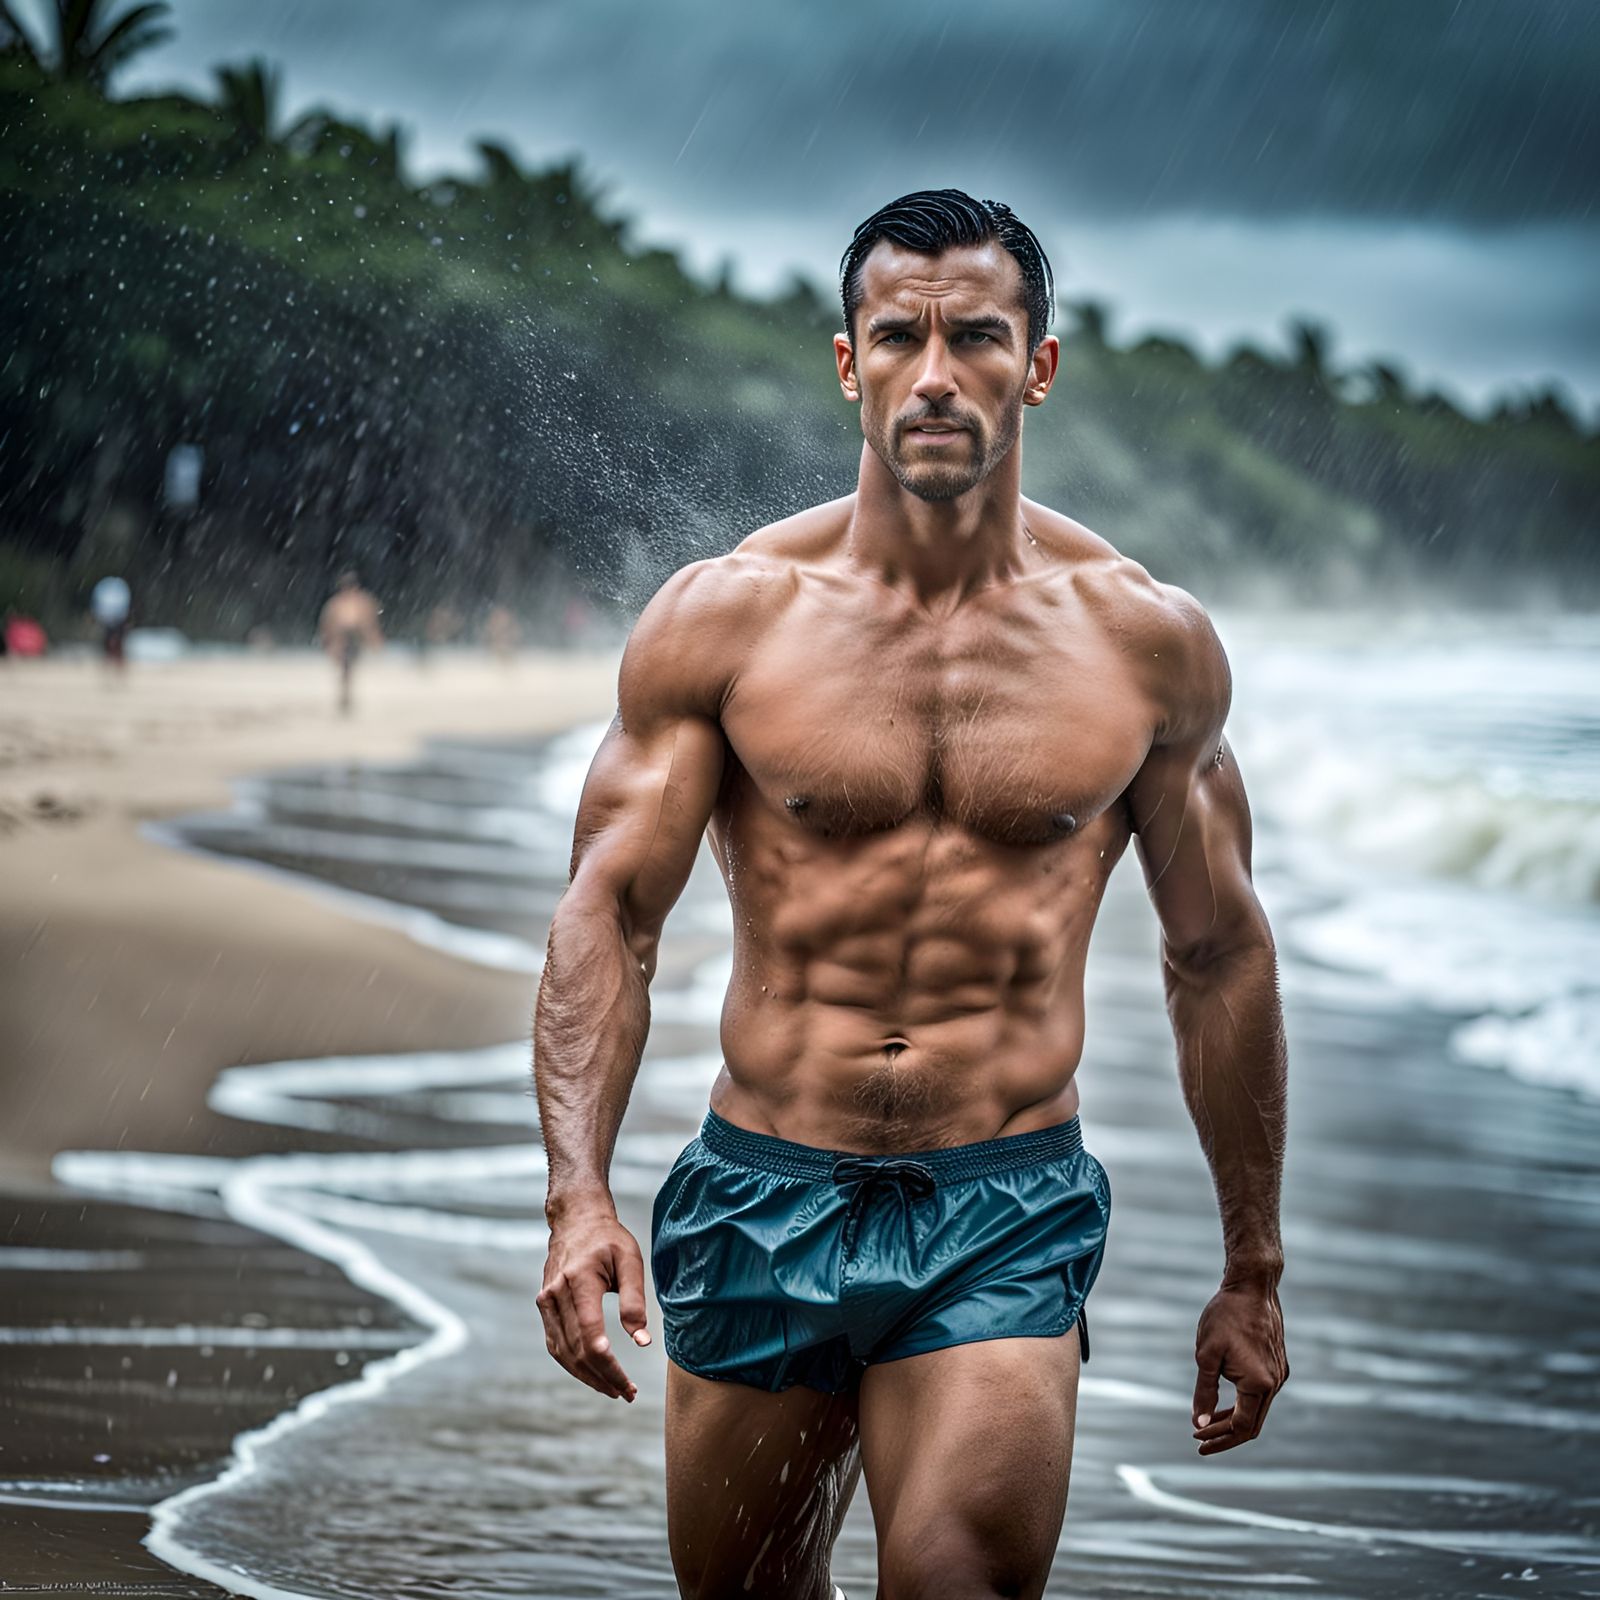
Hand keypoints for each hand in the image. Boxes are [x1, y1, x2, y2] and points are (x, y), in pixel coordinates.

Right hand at [537, 1206, 651, 1400]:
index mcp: (579, 1280)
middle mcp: (556, 1293)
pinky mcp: (544, 1306)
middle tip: (627, 1393)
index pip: (589, 1333)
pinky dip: (572, 1364)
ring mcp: (546, 1301)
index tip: (625, 1383)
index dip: (606, 1363)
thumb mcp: (630, 1260)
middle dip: (602, 1376)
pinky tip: (592, 1373)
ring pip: (563, 1352)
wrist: (576, 1220)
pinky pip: (555, 1343)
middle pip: (577, 1348)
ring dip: (587, 1376)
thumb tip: (642, 1341)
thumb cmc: (608, 1239)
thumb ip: (635, 1300)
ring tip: (613, 1390)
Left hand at [1191, 1279, 1287, 1453]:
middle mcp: (1275, 1383)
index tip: (1197, 1442)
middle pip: (1251, 1424)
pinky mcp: (1278, 1365)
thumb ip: (1204, 1392)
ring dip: (1233, 1420)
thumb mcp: (1206, 1354)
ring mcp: (1279, 1374)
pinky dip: (1242, 1404)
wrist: (1252, 1286)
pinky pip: (1261, 1395)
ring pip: (1257, 1410)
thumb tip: (1200, 1425)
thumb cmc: (1225, 1316)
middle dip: (1225, 1435)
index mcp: (1259, 1384)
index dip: (1219, 1439)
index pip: (1241, 1427)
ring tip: (1207, 1425)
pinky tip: (1223, 1403)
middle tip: (1199, 1441)